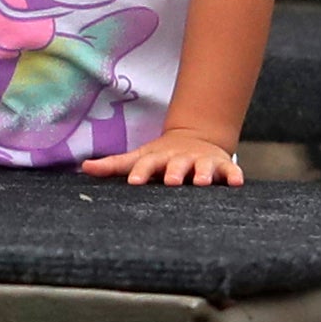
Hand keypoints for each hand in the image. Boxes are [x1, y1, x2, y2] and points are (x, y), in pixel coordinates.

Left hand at [80, 130, 248, 186]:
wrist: (195, 138)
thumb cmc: (161, 157)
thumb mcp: (139, 158)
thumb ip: (114, 165)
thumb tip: (84, 168)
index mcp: (158, 159)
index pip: (147, 165)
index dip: (141, 172)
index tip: (134, 182)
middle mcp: (180, 160)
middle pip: (177, 166)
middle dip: (174, 172)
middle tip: (172, 181)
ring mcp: (202, 162)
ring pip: (203, 168)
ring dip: (204, 174)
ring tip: (203, 182)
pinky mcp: (222, 166)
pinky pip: (230, 171)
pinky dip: (234, 175)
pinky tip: (237, 182)